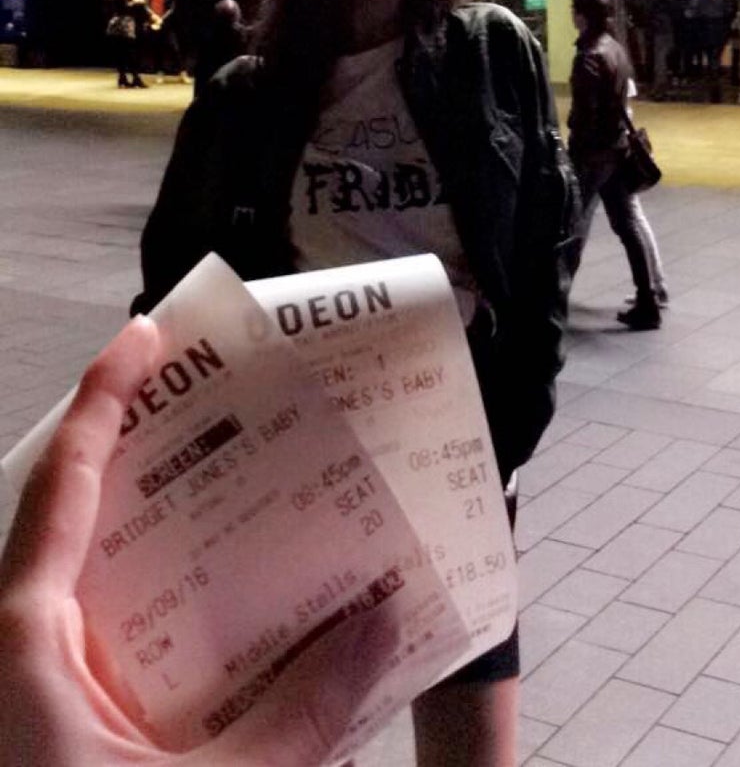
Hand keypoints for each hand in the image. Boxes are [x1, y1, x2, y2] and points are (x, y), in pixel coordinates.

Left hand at [0, 317, 394, 765]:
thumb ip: (299, 714)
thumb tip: (381, 620)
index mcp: (21, 638)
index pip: (63, 483)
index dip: (103, 397)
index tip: (147, 333)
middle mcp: (12, 648)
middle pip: (68, 518)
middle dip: (141, 453)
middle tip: (220, 405)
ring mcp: (24, 692)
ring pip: (80, 582)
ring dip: (152, 534)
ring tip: (235, 492)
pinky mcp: (47, 731)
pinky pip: (94, 642)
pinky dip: (153, 609)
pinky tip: (221, 621)